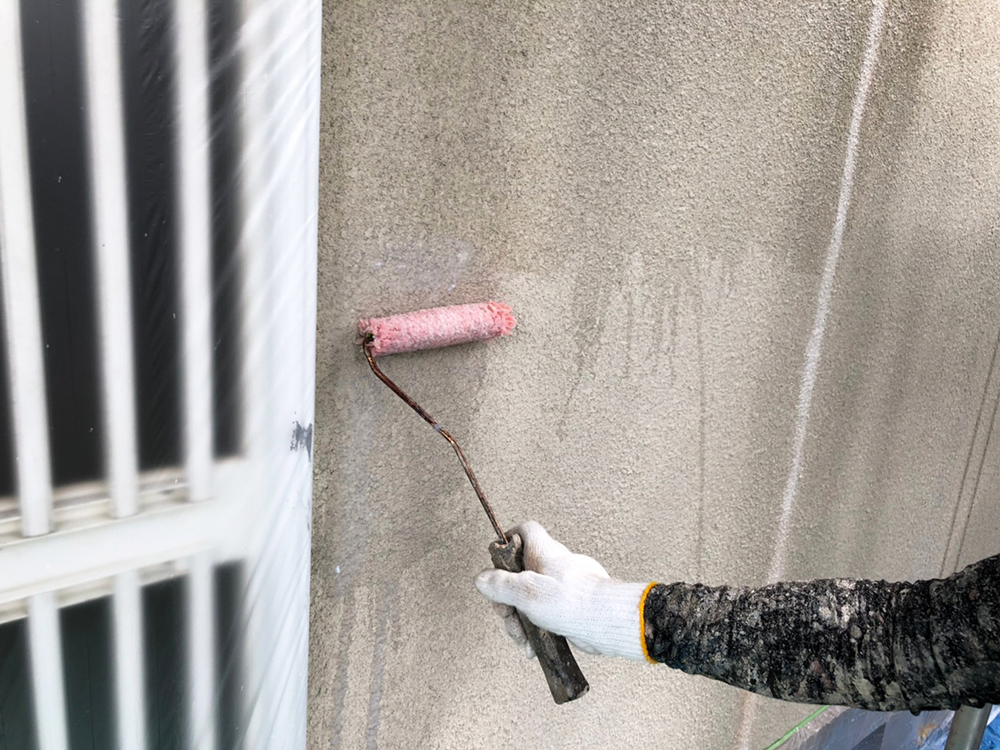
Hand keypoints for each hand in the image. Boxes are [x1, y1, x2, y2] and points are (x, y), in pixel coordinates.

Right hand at [475, 521, 649, 660]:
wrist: (609, 623)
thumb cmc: (573, 602)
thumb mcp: (527, 593)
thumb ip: (501, 585)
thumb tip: (481, 578)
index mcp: (544, 553)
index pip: (524, 531)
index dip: (507, 542)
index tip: (497, 564)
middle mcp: (554, 566)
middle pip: (520, 573)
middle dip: (508, 599)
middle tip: (508, 616)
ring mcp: (563, 587)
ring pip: (531, 598)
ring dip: (521, 619)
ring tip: (523, 638)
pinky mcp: (570, 607)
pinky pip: (545, 614)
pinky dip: (536, 629)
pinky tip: (534, 645)